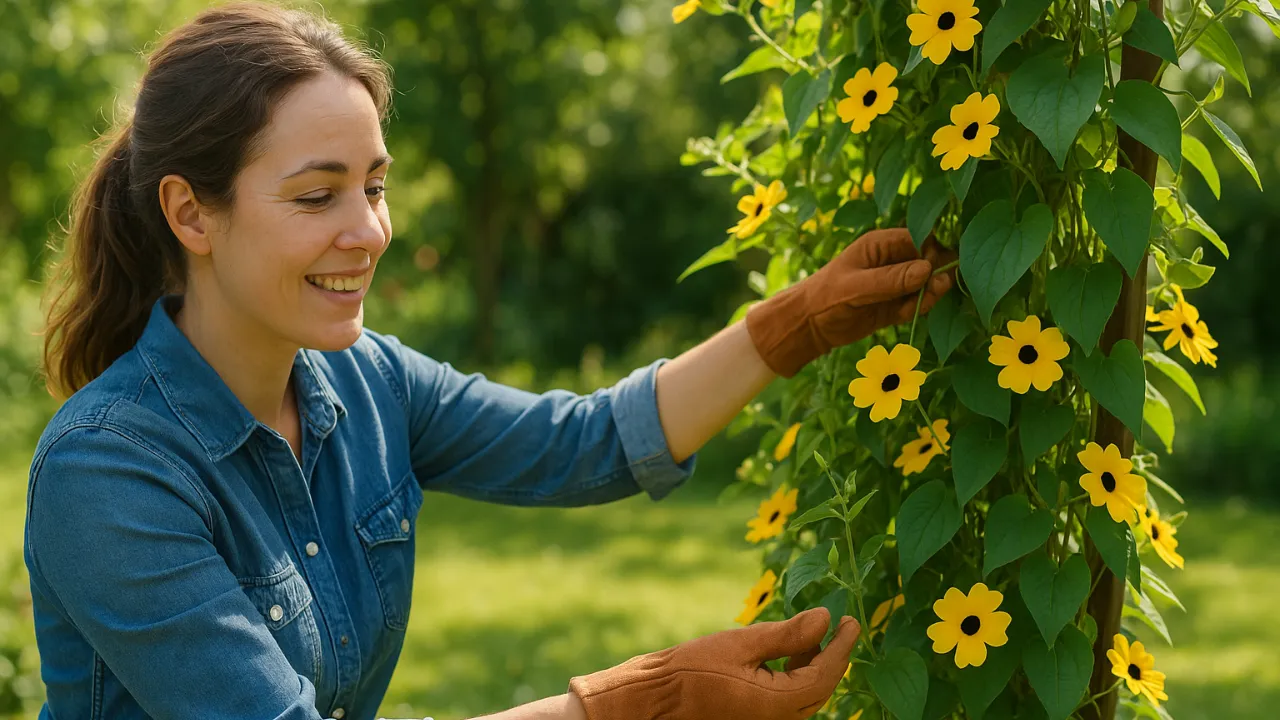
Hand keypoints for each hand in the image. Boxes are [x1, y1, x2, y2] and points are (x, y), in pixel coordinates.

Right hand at [568, 607, 860, 719]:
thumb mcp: (740, 643)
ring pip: (806, 697)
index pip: (826, 674)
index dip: (843, 646)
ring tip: (809, 635)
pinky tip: (786, 656)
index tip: (851, 620)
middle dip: (831, 656)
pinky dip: (795, 678)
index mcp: (777, 704)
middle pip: (820, 689)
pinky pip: (788, 703)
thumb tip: (825, 618)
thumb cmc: (689, 670)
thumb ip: (787, 635)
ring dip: (813, 666)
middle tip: (838, 625)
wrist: (653, 701)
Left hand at [745, 227, 956, 377]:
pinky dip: (917, 309)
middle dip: (934, 276)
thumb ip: (891, 279)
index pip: (919, 239)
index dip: (931, 253)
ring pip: (926, 284)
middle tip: (934, 290)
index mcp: (880, 244)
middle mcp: (892, 260)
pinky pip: (917, 303)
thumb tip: (927, 269)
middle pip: (928, 261)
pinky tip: (905, 315)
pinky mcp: (895, 304)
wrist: (808, 325)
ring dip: (928, 295)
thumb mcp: (856, 287)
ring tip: (916, 306)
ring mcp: (895, 283)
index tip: (932, 271)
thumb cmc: (825, 297)